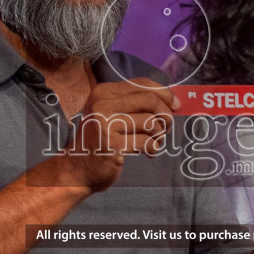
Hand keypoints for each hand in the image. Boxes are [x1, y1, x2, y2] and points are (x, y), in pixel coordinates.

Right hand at [62, 79, 177, 191]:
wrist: (78, 169)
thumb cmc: (101, 140)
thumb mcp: (112, 114)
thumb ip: (136, 104)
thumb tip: (172, 101)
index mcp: (103, 92)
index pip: (142, 84)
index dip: (164, 93)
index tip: (175, 105)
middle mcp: (102, 104)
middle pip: (150, 101)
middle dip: (165, 115)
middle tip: (166, 127)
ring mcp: (105, 124)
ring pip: (151, 122)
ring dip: (159, 134)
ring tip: (153, 141)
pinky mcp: (112, 145)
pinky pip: (146, 142)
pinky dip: (153, 148)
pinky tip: (148, 152)